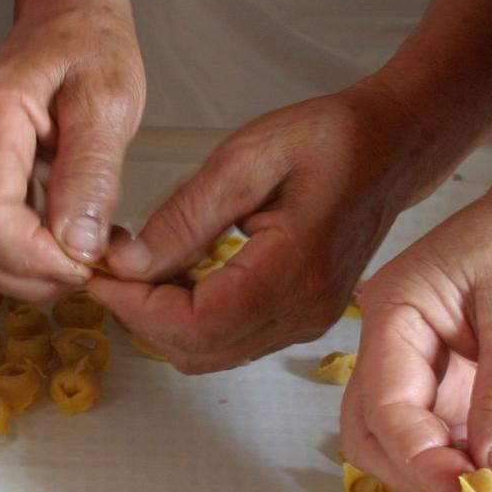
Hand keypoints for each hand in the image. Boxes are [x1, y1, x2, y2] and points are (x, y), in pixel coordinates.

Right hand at [0, 0, 143, 300]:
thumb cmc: (91, 44)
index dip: (38, 260)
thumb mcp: (109, 100)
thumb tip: (78, 247)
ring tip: (84, 252)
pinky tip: (71, 238)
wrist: (67, 14)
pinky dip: (28, 256)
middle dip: (32, 275)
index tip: (90, 261)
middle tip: (91, 265)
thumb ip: (92, 173)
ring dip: (30, 273)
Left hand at [89, 85, 422, 372]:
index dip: (134, 305)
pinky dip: (191, 318)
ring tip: (138, 266)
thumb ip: (185, 215)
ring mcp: (305, 322)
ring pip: (210, 352)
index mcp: (293, 272)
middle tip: (109, 267)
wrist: (394, 145)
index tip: (98, 271)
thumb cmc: (330, 138)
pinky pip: (231, 339)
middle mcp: (302, 311)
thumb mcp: (248, 158)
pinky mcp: (302, 318)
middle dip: (140, 315)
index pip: (194, 323)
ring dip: (163, 320)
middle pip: (196, 349)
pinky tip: (176, 272)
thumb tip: (126, 263)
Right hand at [342, 163, 491, 491]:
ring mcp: (422, 358)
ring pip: (402, 436)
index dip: (423, 460)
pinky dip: (464, 455)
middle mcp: (395, 339)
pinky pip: (442, 427)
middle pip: (373, 430)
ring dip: (440, 469)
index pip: (385, 407)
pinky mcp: (453, 372)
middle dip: (417, 472)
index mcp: (396, 313)